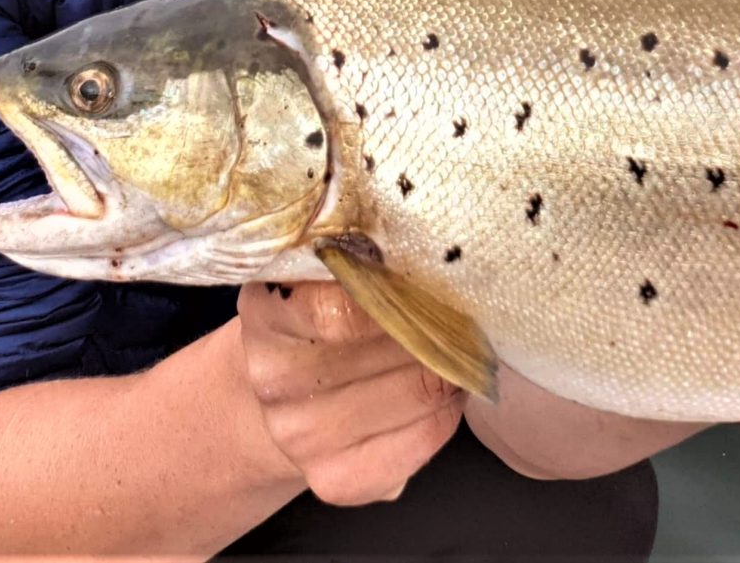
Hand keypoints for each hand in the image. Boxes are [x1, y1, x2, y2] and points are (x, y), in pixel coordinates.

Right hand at [239, 280, 462, 505]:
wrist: (283, 396)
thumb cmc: (323, 320)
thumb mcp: (323, 276)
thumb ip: (363, 260)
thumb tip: (435, 258)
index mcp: (271, 312)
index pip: (350, 303)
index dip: (407, 288)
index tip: (437, 276)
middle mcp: (276, 379)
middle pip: (398, 346)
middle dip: (444, 325)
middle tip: (468, 311)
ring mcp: (301, 436)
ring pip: (420, 390)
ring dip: (455, 367)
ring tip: (462, 350)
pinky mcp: (336, 480)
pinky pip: (424, 438)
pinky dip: (449, 411)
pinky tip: (445, 395)